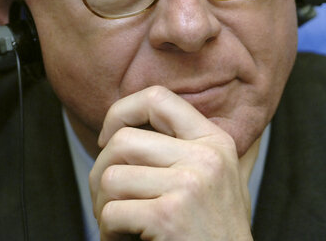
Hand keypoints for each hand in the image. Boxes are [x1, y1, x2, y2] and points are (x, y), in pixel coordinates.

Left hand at [89, 85, 259, 240]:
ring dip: (102, 207)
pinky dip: (108, 233)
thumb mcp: (225, 180)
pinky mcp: (169, 216)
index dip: (121, 112)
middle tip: (108, 200)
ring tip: (118, 224)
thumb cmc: (216, 233)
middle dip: (101, 173)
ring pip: (111, 177)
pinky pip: (112, 213)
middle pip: (123, 141)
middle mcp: (206, 157)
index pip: (157, 98)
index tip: (108, 139)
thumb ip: (201, 147)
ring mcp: (189, 185)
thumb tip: (168, 115)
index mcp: (215, 141)